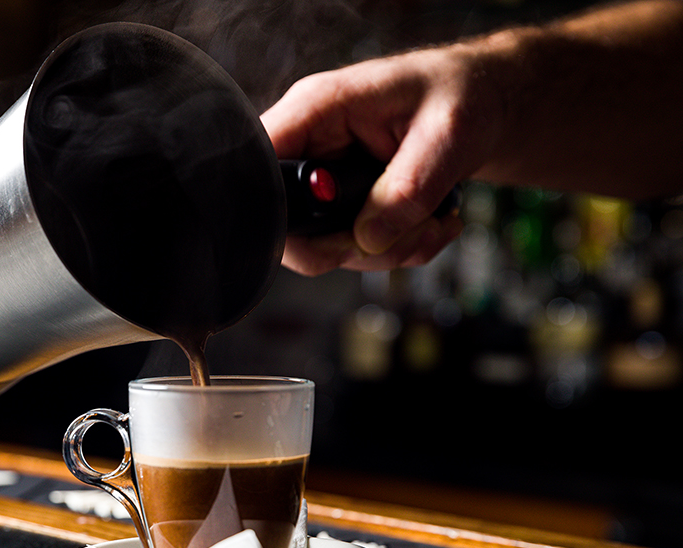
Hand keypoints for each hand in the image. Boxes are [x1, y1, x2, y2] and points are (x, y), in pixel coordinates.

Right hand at [262, 43, 494, 274]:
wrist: (489, 103)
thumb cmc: (466, 95)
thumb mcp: (448, 135)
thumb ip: (408, 188)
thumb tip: (369, 238)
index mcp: (317, 109)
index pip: (261, 165)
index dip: (279, 211)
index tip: (335, 232)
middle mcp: (312, 145)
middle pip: (289, 224)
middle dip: (348, 244)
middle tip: (403, 233)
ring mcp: (326, 178)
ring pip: (324, 247)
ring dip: (385, 250)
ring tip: (432, 222)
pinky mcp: (345, 204)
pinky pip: (352, 248)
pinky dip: (396, 249)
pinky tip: (430, 224)